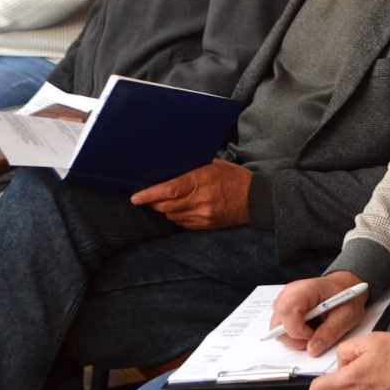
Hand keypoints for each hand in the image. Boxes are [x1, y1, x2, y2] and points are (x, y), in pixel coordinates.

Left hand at [129, 160, 251, 229]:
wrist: (254, 199)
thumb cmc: (234, 177)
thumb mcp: (213, 165)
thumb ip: (191, 170)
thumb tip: (169, 171)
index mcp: (200, 180)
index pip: (168, 190)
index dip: (149, 195)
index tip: (135, 197)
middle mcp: (200, 199)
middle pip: (165, 205)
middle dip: (153, 202)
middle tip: (146, 198)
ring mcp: (203, 214)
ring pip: (172, 215)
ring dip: (165, 209)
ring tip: (166, 201)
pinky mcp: (206, 225)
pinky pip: (182, 223)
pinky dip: (177, 216)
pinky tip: (181, 208)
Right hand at [270, 272, 366, 355]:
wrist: (344, 286)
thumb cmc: (346, 296)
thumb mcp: (347, 315)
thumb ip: (330, 333)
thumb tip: (313, 350)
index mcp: (305, 290)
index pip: (287, 311)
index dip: (297, 331)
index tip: (313, 336)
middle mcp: (289, 293)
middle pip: (277, 323)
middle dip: (294, 338)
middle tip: (314, 338)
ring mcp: (284, 300)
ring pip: (277, 328)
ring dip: (294, 337)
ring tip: (313, 332)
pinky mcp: (284, 308)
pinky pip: (281, 327)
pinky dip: (293, 334)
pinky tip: (308, 328)